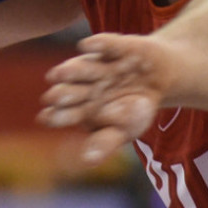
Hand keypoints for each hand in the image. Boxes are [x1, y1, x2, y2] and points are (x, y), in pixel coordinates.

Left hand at [38, 33, 173, 165]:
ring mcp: (100, 65)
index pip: (66, 113)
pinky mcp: (116, 47)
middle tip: (51, 98)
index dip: (57, 116)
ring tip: (59, 74)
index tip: (46, 118)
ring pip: (84, 68)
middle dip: (63, 94)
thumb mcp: (124, 130)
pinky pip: (107, 45)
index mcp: (82, 106)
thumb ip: (105, 143)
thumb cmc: (136, 109)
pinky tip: (85, 45)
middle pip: (72, 90)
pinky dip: (98, 44)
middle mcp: (85, 84)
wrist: (162, 78)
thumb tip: (87, 162)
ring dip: (72, 71)